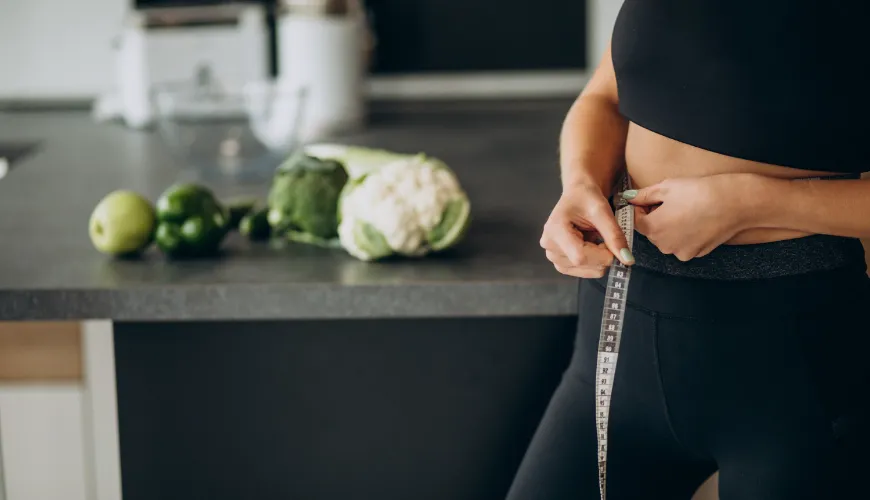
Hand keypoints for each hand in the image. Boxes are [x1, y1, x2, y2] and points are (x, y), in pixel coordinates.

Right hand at [540, 182, 634, 278]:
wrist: (578, 195)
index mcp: (554, 231)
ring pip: (587, 271)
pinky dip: (595, 262)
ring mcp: (553, 257)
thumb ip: (614, 235)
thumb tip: (628, 260)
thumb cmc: (586, 197)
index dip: (603, 255)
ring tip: (595, 239)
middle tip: (602, 236)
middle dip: (603, 255)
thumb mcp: (602, 210)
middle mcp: (549, 247)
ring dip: (599, 259)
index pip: (580, 257)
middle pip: (584, 265)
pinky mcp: (560, 264)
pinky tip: (592, 246)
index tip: (613, 243)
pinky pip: (584, 272)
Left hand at [623, 174, 755, 260]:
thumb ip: (643, 195)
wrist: (735, 203)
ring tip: (687, 210)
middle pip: (652, 231)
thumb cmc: (699, 192)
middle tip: (673, 202)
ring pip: (668, 238)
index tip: (651, 198)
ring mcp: (681, 252)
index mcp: (652, 228)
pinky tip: (698, 220)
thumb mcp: (667, 187)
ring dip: (671, 226)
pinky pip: (683, 244)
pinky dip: (686, 234)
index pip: (635, 220)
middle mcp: (664, 245)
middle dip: (656, 217)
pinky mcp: (696, 254)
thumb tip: (629, 197)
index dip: (641, 207)